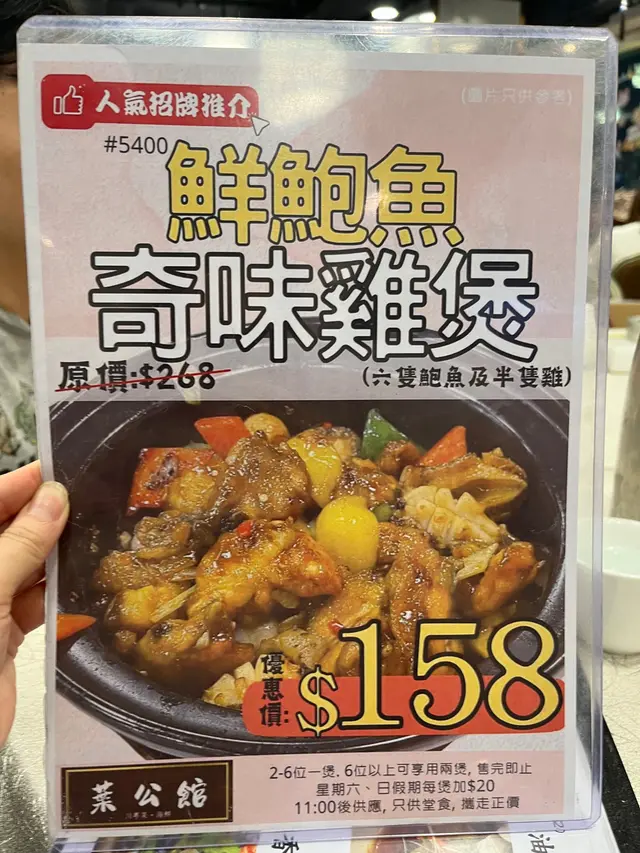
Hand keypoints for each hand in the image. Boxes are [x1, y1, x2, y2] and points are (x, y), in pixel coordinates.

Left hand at [0, 463, 67, 746]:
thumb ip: (18, 544)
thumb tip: (53, 498)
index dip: (14, 487)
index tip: (55, 470)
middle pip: (3, 536)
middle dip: (40, 517)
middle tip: (84, 497)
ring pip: (22, 567)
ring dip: (53, 554)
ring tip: (92, 531)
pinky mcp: (1, 639)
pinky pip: (34, 603)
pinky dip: (57, 592)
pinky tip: (81, 579)